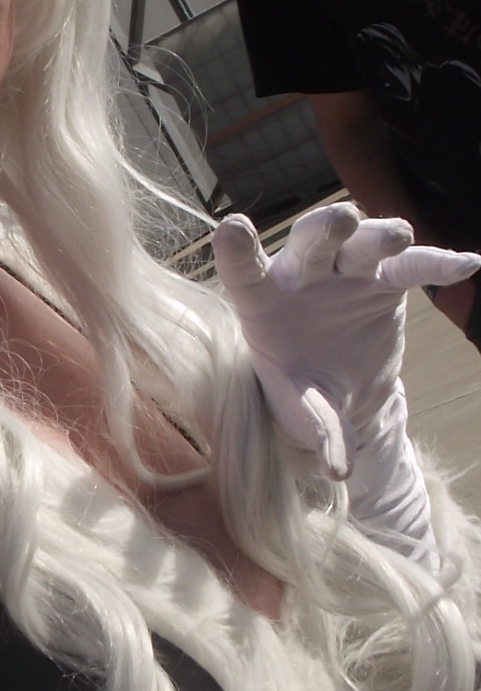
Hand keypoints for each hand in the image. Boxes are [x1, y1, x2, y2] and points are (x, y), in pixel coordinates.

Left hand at [211, 204, 479, 479]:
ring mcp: (345, 272)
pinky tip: (467, 264)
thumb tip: (340, 470)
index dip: (237, 251)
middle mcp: (301, 275)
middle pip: (310, 240)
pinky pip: (411, 267)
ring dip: (380, 236)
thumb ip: (320, 428)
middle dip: (326, 227)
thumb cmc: (304, 390)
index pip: (244, 272)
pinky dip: (436, 263)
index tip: (232, 228)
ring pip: (362, 241)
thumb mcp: (305, 409)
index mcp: (262, 302)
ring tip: (400, 238)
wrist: (340, 385)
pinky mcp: (384, 279)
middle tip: (342, 220)